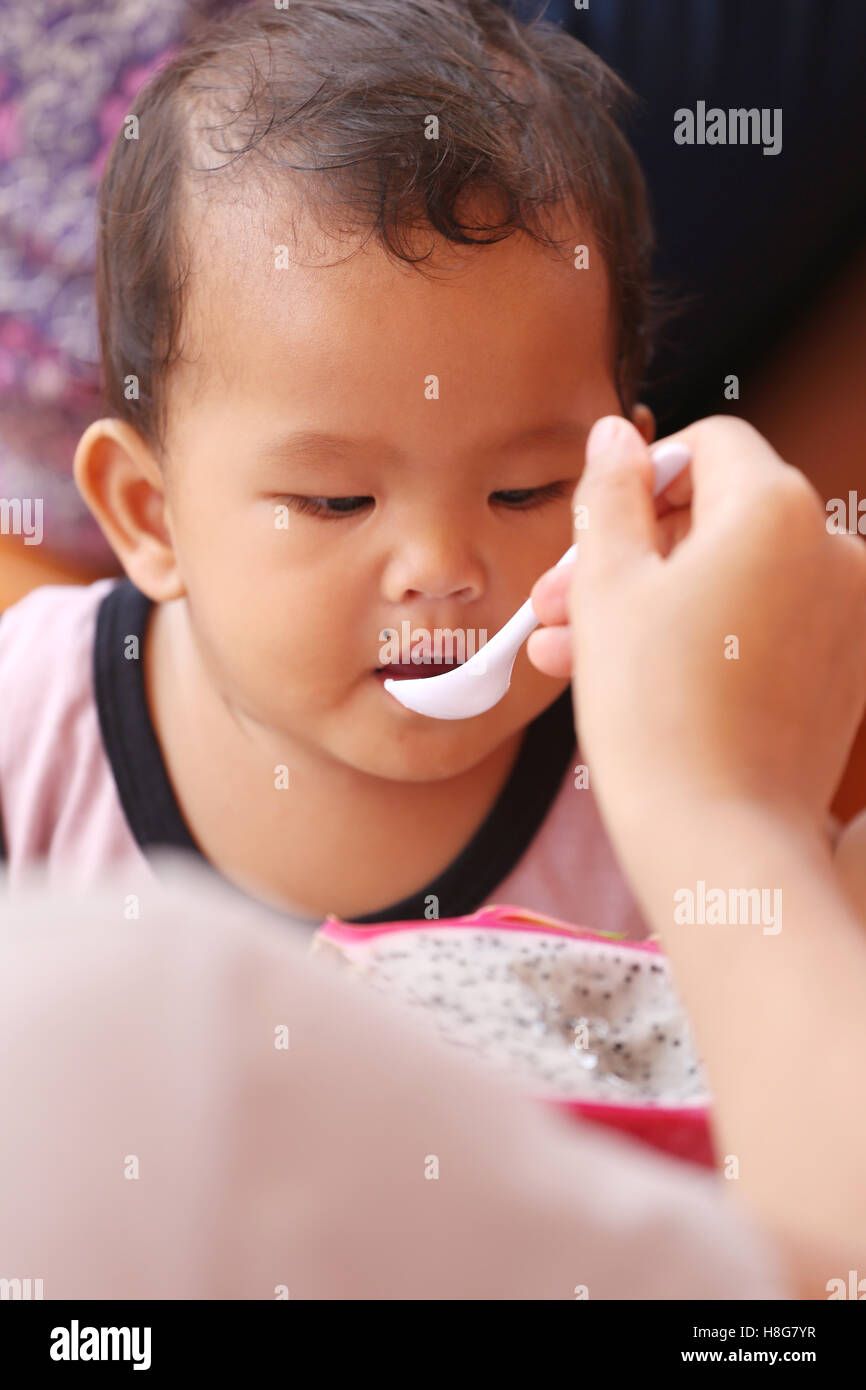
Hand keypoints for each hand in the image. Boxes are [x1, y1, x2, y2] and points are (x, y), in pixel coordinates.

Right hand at [528, 414, 865, 837]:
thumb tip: (615, 434)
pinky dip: (704, 638)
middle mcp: (832, 549)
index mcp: (776, 507)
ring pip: (733, 580)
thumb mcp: (607, 586)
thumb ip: (611, 496)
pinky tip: (630, 678)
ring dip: (652, 604)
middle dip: (631, 556)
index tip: (593, 529)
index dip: (641, 480)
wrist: (717, 839)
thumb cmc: (654, 710)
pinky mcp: (845, 672)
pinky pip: (763, 628)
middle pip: (718, 518)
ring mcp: (847, 615)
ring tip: (571, 654)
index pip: (709, 446)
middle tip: (559, 603)